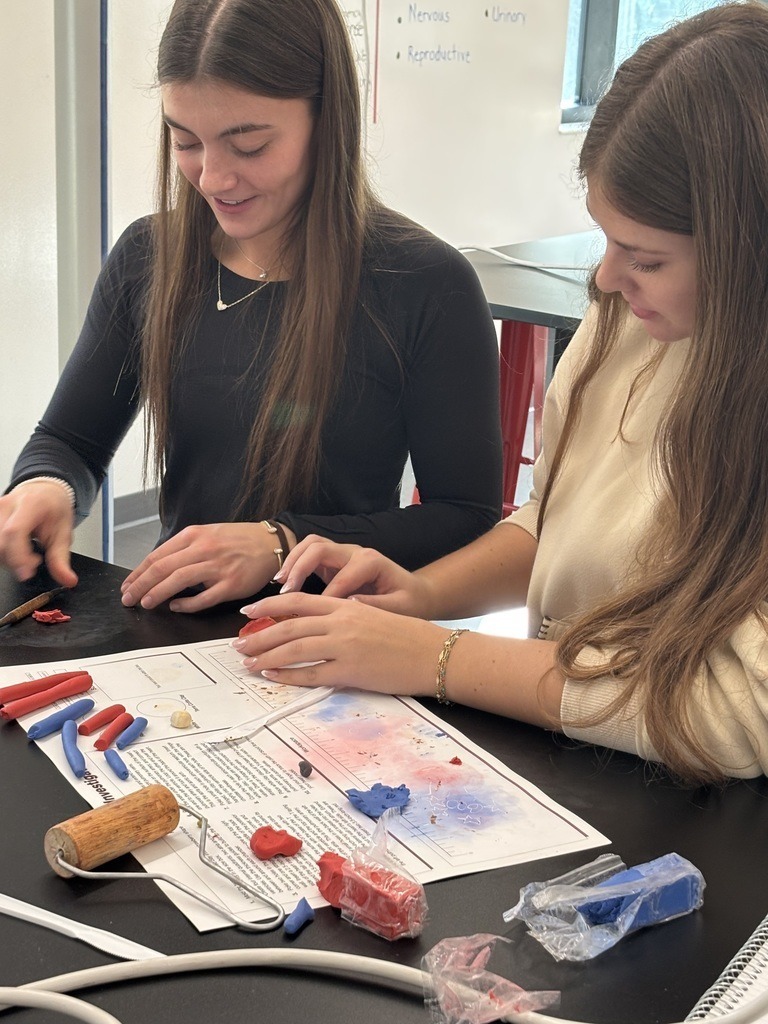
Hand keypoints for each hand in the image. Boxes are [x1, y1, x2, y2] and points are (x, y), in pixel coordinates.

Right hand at [0, 483, 76, 586]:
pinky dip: (3, 553)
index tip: (27, 574)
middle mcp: (7, 505)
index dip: (17, 556)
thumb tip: (68, 581)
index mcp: (30, 504)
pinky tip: (14, 549)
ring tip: (25, 553)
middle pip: (0, 543)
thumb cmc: (54, 509)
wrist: (44, 492)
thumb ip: (61, 559)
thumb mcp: (64, 533)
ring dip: (7, 558)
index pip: (14, 532)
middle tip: (34, 561)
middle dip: (14, 561)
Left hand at [120, 521, 293, 612]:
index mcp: (195, 535)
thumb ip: (185, 549)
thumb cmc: (239, 541)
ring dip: (157, 593)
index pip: (157, 555)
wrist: (271, 544)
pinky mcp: (231, 584)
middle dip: (140, 585)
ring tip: (145, 603)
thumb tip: (158, 569)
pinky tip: (176, 607)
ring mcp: (218, 567)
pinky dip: (186, 604)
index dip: (138, 573)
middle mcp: (204, 549)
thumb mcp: (208, 535)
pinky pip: (202, 598)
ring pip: (178, 580)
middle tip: (128, 598)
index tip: (127, 585)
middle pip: (163, 568)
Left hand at [232, 592, 448, 694]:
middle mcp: (341, 622)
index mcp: (345, 606)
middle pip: (288, 626)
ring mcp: (344, 647)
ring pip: (293, 649)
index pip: (297, 602)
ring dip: (265, 655)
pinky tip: (272, 675)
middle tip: (237, 644)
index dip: (269, 606)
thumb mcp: (371, 615)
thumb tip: (313, 624)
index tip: (248, 613)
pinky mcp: (350, 672)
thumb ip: (343, 616)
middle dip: (258, 635)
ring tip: (247, 662)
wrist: (434, 653)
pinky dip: (287, 675)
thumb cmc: (406, 636)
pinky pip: (311, 674)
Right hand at [273, 534, 435, 617]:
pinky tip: (284, 584)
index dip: (325, 596)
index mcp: (371, 562)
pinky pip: (309, 555)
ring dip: (292, 562)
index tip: (312, 618)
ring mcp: (344, 554)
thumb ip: (376, 605)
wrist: (416, 593)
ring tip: (279, 584)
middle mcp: (355, 553)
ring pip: (311, 545)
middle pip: (319, 548)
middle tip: (285, 592)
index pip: (341, 576)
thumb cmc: (409, 602)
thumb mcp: (400, 607)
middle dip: (300, 568)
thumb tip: (349, 604)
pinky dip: (294, 565)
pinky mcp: (334, 562)